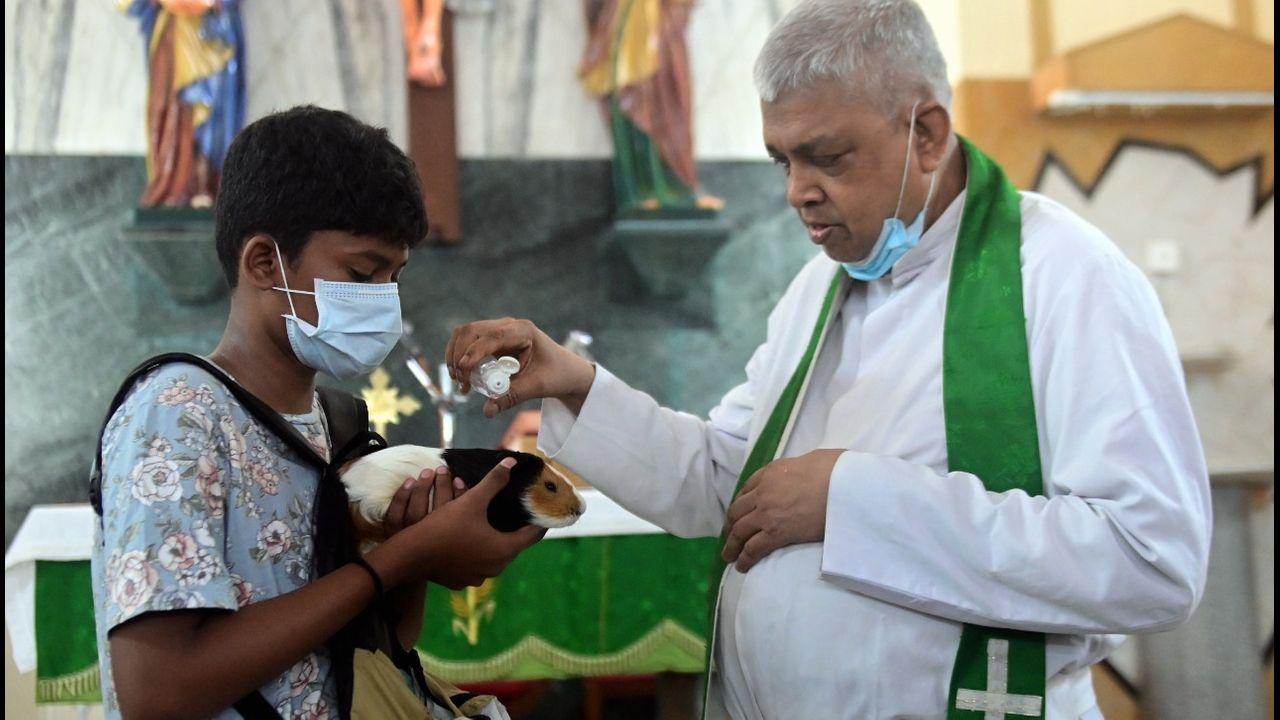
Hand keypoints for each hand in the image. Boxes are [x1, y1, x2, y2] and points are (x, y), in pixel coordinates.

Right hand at [373, 457, 545, 588]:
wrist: (411, 555)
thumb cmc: (444, 527)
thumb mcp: (471, 501)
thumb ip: (493, 481)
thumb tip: (510, 462)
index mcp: (504, 550)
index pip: (532, 535)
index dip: (538, 521)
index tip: (542, 511)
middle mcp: (496, 568)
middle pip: (513, 546)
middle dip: (514, 529)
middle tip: (516, 514)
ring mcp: (478, 578)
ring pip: (494, 557)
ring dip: (495, 541)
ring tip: (493, 525)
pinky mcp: (462, 582)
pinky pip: (476, 565)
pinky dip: (477, 553)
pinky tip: (470, 541)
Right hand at [446, 318, 595, 417]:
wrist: (567, 372)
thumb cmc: (557, 375)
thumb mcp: (537, 387)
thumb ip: (511, 397)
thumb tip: (487, 411)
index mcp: (523, 331)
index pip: (492, 336)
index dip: (474, 352)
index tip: (464, 371)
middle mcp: (509, 326)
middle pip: (471, 331)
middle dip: (459, 355)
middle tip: (460, 382)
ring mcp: (499, 331)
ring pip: (465, 334)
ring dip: (456, 355)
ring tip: (460, 381)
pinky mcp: (493, 341)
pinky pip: (468, 343)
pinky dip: (460, 357)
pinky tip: (463, 376)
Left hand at [721, 449, 844, 571]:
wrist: (844, 485)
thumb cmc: (835, 470)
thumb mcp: (811, 459)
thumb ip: (799, 469)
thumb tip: (803, 474)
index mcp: (770, 472)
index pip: (746, 490)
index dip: (740, 505)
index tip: (738, 515)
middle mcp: (763, 492)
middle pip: (737, 512)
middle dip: (731, 526)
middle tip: (729, 537)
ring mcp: (767, 513)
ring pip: (739, 531)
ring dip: (731, 545)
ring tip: (728, 556)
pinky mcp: (776, 533)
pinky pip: (753, 548)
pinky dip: (744, 558)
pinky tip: (741, 566)